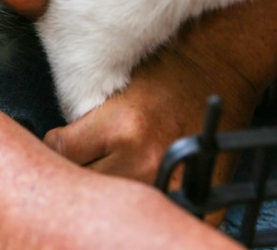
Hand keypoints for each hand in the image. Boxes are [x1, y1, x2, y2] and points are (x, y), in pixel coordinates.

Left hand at [43, 38, 260, 185]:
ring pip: (113, 196)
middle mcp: (140, 158)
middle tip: (85, 155)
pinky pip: (156, 209)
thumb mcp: (117, 82)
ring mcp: (166, 179)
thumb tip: (56, 142)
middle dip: (80, 168)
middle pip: (85, 180)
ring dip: (108, 185)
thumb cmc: (169, 68)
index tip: (63, 142)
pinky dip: (143, 202)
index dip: (58, 146)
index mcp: (119, 127)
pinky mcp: (190, 191)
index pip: (61, 152)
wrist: (220, 67)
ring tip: (113, 165)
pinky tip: (140, 185)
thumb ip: (87, 117)